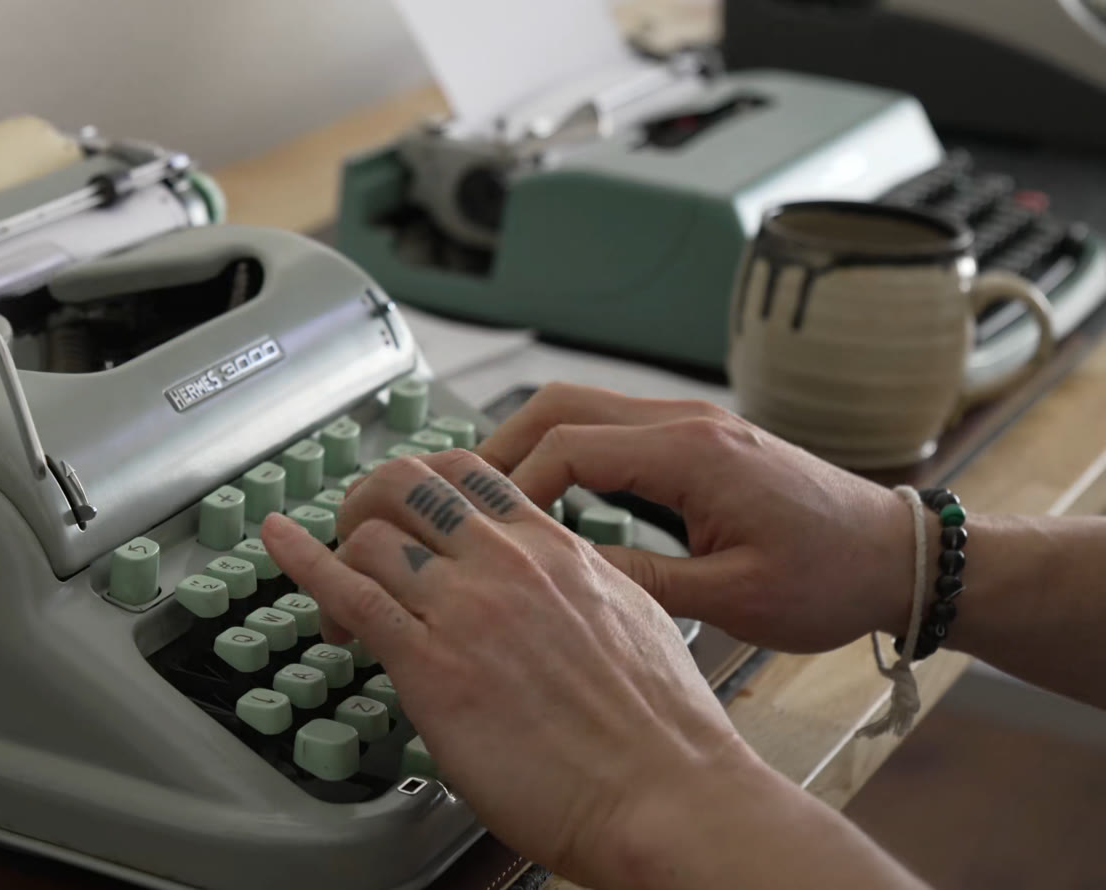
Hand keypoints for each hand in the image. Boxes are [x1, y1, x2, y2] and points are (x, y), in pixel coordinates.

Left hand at [259, 450, 764, 885]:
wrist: (666, 795)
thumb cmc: (662, 731)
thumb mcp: (635, 618)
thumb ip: (582, 585)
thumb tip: (562, 581)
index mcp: (556, 550)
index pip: (469, 474)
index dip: (423, 483)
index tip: (407, 508)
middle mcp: (506, 564)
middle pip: (409, 486)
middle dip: (371, 502)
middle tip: (359, 535)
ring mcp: (466, 610)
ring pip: (374, 535)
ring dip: (343, 552)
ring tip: (337, 590)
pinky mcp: (432, 666)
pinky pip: (350, 592)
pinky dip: (303, 559)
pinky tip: (278, 541)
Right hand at [474, 383, 915, 652]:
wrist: (894, 555)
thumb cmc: (829, 578)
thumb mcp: (732, 599)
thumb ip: (641, 583)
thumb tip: (563, 574)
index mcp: (693, 455)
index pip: (568, 445)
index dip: (515, 488)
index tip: (493, 533)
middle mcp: (688, 423)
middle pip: (561, 404)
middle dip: (501, 446)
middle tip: (465, 499)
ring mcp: (693, 423)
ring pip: (582, 407)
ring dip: (531, 443)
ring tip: (496, 499)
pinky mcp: (698, 438)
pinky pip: (612, 426)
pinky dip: (568, 450)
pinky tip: (553, 497)